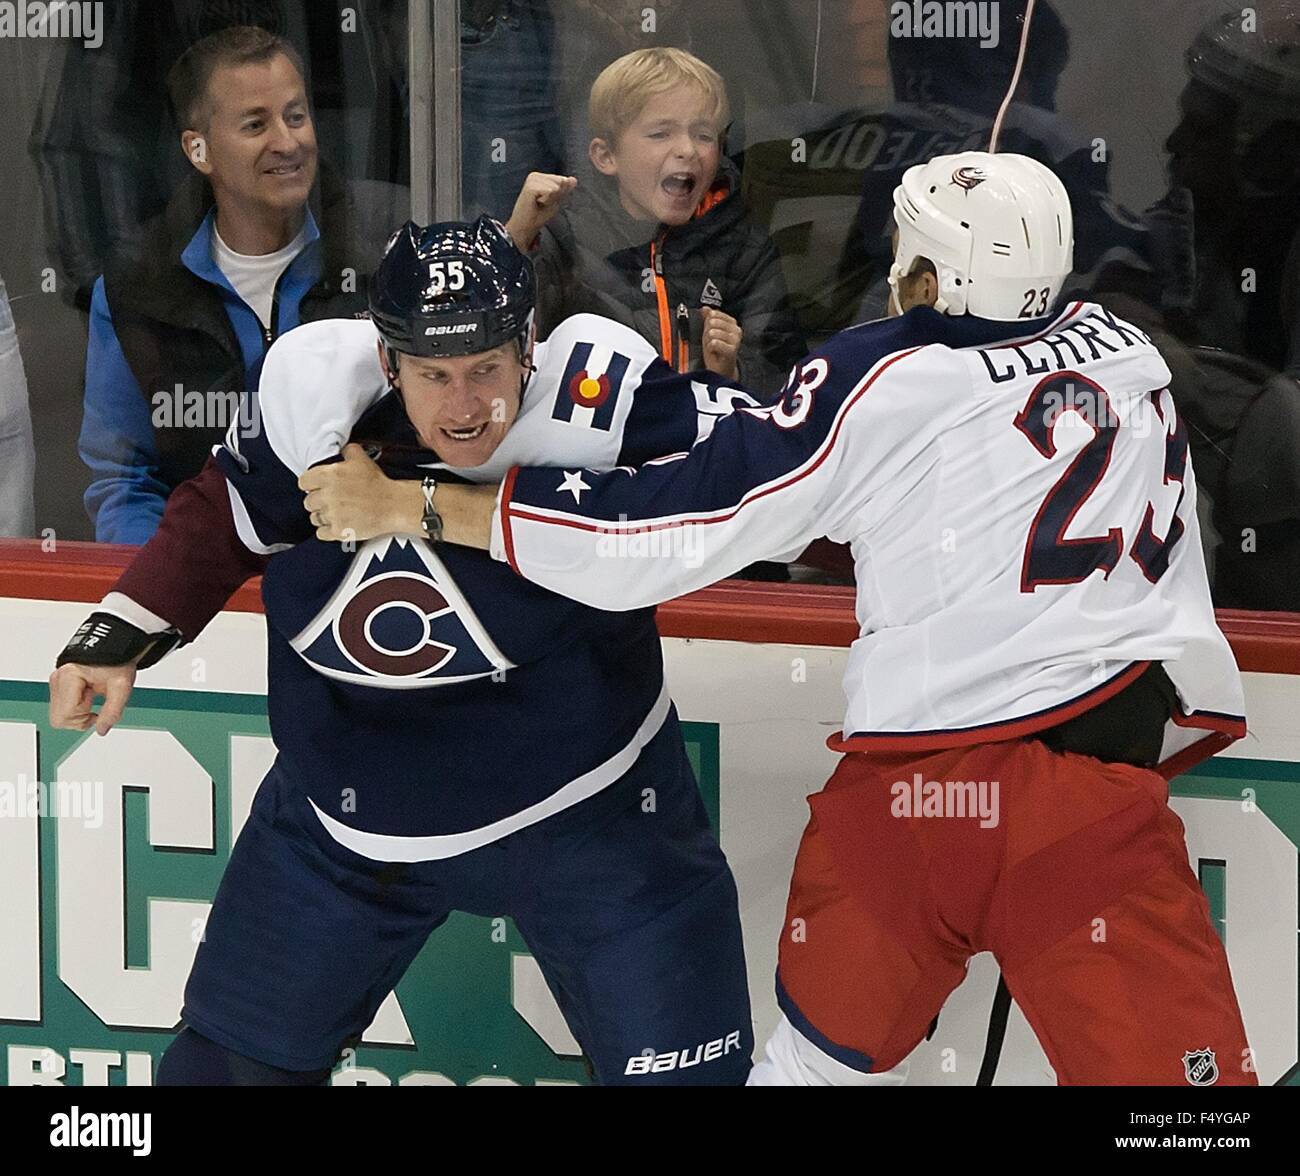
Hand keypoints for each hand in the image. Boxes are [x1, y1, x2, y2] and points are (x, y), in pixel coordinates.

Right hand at [49, 660, 138, 735]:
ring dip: (78, 713)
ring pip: (59, 716)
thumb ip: (112, 711)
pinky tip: (88, 695)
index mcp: (69, 676)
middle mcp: (57, 679)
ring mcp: (56, 682)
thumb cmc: (117, 661)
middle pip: (59, 719)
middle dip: (79, 718)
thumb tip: (102, 730)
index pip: (67, 714)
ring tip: (92, 695)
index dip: (84, 716)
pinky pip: (62, 708)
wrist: (115, 646)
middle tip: (94, 702)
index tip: (96, 703)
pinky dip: (76, 708)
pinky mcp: (58, 685)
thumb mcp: (121, 686)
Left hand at [298, 443, 422, 541]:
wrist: (394, 505)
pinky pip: (321, 533)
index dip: (310, 484)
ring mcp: (332, 515)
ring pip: (314, 518)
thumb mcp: (362, 459)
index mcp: (328, 476)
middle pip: (308, 501)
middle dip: (318, 501)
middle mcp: (327, 496)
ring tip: (336, 512)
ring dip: (323, 516)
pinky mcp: (338, 531)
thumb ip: (347, 451)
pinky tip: (337, 524)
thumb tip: (340, 449)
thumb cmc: (378, 484)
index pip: (303, 482)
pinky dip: (327, 530)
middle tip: (331, 500)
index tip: (317, 487)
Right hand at [505, 172, 576, 249]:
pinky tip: (537, 203)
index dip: (559, 194)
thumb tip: (574, 179)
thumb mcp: (556, 201)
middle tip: (542, 203)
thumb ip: (564, 189)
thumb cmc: (538, 215)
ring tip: (539, 204)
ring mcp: (532, 180)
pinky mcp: (530, 186)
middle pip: (560, 181)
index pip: (562, 180)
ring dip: (550, 199)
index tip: (546, 201)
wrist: (526, 227)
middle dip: (555, 196)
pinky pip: (550, 191)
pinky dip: (547, 201)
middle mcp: (535, 175)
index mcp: (540, 177)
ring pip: (556, 186)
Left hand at [701, 308, 741, 379]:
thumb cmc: (716, 351)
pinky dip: (710, 348)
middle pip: (711, 322)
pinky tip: (715, 352)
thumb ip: (708, 318)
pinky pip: (714, 342)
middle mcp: (736, 329)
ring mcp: (735, 340)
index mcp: (732, 323)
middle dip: (707, 334)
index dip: (707, 324)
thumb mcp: (710, 331)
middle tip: (712, 342)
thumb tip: (705, 308)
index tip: (711, 333)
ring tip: (713, 348)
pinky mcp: (732, 350)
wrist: (720, 369)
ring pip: (712, 333)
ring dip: (708, 342)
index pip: (714, 314)